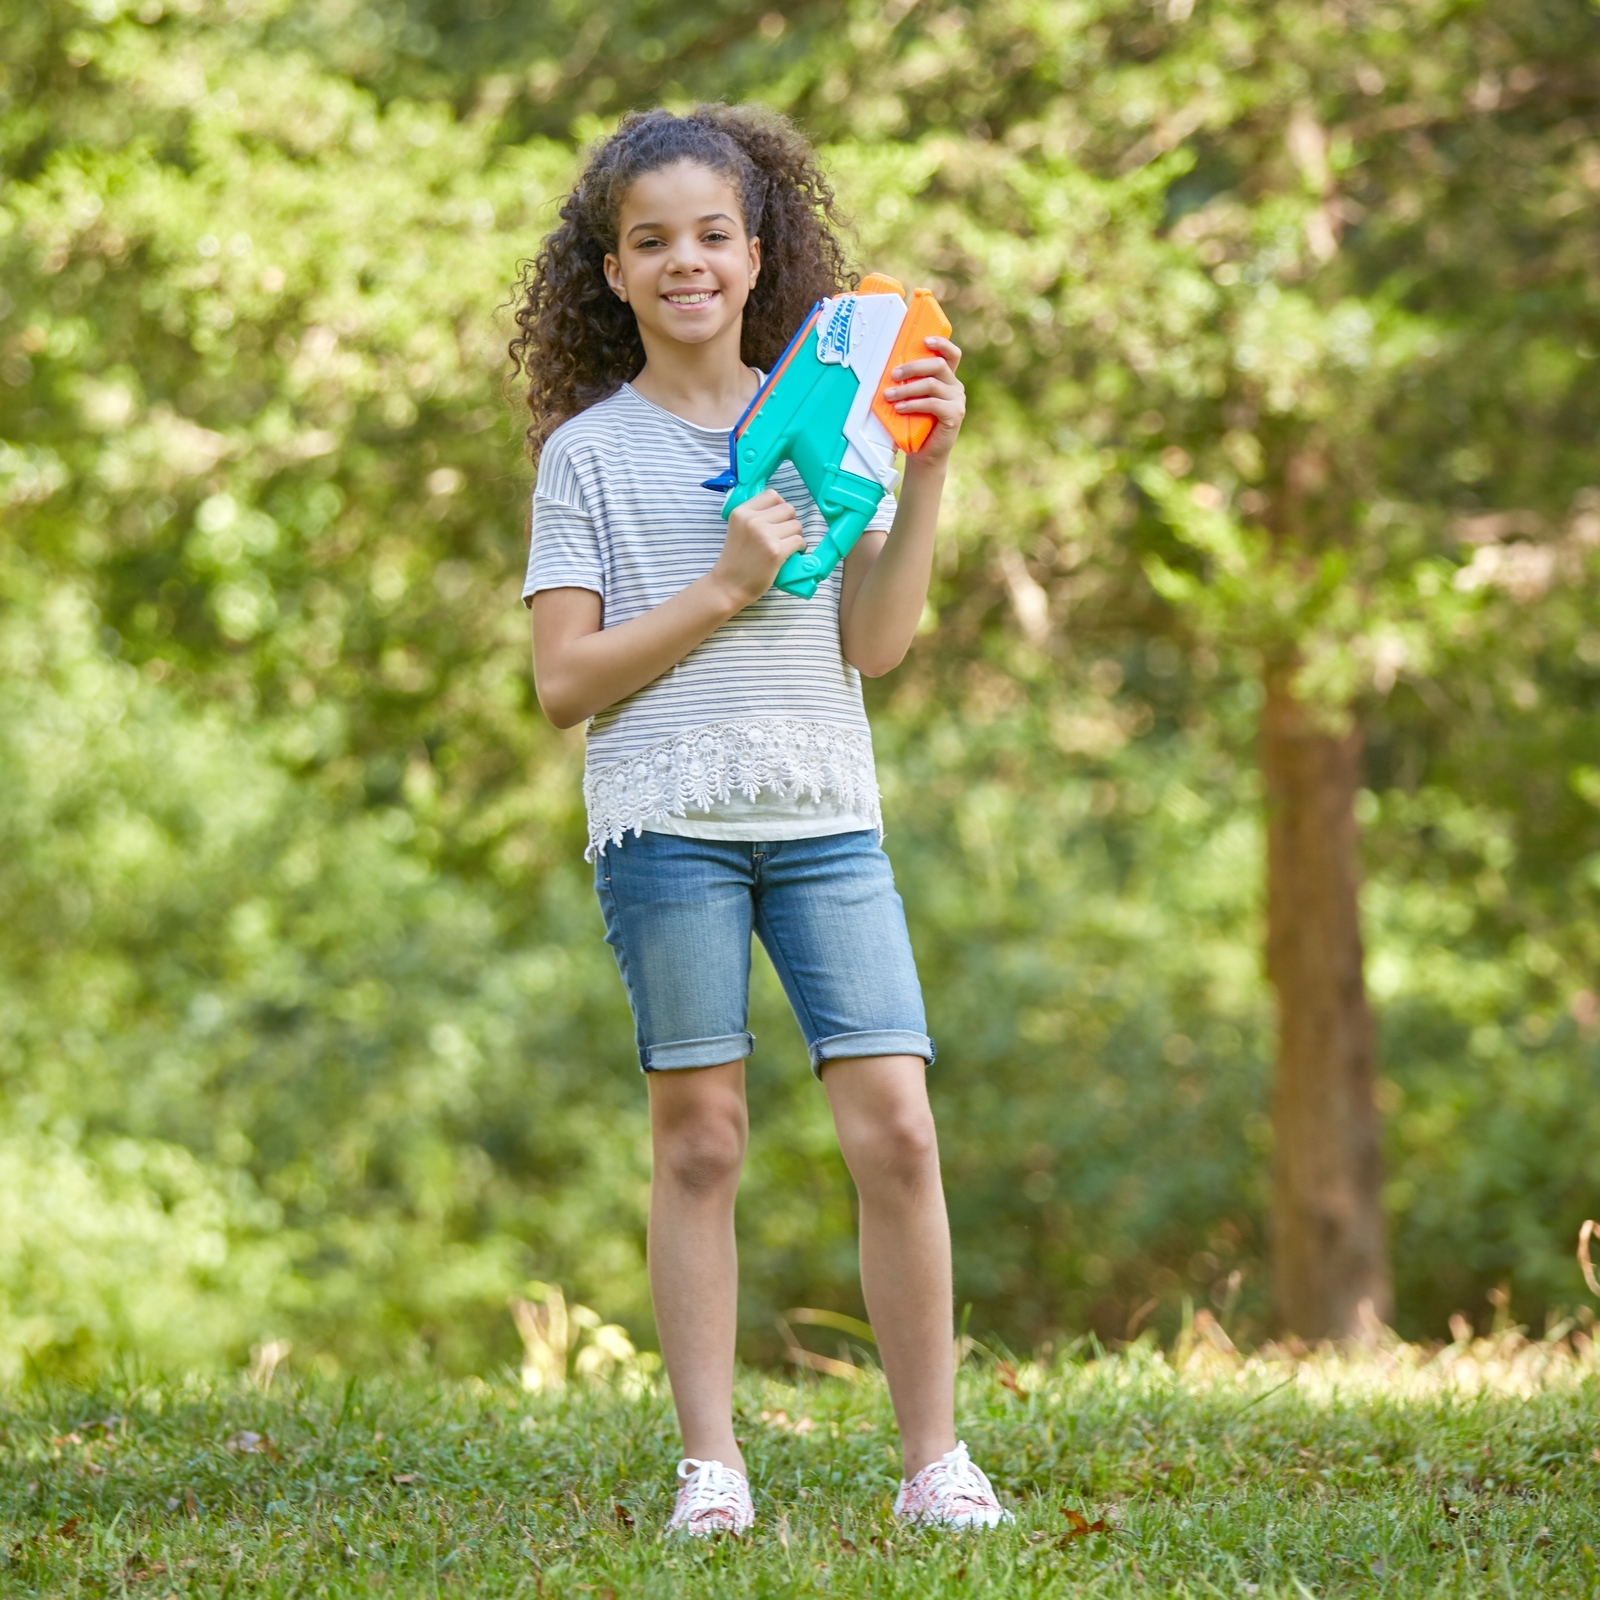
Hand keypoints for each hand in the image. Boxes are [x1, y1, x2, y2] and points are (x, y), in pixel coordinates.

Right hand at [712, 488, 806, 608]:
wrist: (728, 586)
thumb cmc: (735, 560)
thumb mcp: (737, 529)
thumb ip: (754, 516)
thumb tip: (780, 508)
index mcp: (741, 512)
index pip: (772, 495)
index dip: (779, 507)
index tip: (778, 520)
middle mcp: (753, 520)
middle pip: (788, 509)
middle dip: (790, 522)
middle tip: (783, 535)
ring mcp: (765, 536)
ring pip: (797, 525)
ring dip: (796, 536)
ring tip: (786, 546)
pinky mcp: (776, 551)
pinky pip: (799, 541)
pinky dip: (800, 547)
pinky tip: (791, 554)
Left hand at [883, 335, 964, 471]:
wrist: (924, 454)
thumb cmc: (916, 425)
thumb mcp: (912, 399)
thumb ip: (909, 383)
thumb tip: (889, 370)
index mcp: (947, 379)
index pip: (951, 354)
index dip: (941, 344)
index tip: (924, 340)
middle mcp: (955, 387)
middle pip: (938, 365)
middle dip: (913, 367)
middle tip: (893, 374)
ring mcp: (957, 400)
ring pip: (932, 384)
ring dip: (907, 388)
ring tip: (890, 395)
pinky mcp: (955, 414)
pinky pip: (933, 403)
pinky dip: (914, 404)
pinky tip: (901, 408)